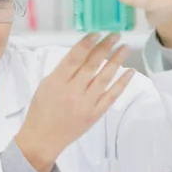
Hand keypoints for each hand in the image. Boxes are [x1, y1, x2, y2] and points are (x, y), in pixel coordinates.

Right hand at [15, 33, 134, 171]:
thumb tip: (83, 54)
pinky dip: (122, 83)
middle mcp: (72, 92)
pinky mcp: (95, 114)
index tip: (96, 32)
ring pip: (105, 78)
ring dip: (116, 61)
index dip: (86, 44)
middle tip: (115, 35)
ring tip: (124, 48)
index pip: (74, 58)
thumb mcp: (45, 86)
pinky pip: (111, 96)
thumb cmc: (41, 110)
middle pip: (92, 65)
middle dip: (105, 48)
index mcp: (56, 83)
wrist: (43, 138)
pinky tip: (130, 72)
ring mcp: (86, 104)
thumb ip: (62, 71)